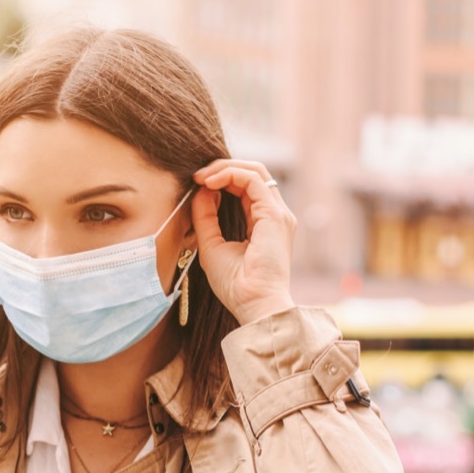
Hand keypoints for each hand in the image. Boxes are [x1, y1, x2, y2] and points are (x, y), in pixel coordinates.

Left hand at [190, 159, 295, 325]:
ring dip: (224, 168)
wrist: (253, 304)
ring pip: (255, 170)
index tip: (197, 184)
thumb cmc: (236, 285)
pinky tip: (210, 183)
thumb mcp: (211, 244)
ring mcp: (277, 213)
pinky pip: (253, 179)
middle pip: (252, 174)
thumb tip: (200, 191)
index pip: (245, 188)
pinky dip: (230, 175)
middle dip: (222, 168)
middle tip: (197, 175)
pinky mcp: (274, 214)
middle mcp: (274, 214)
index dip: (221, 180)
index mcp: (263, 223)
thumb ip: (206, 218)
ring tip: (201, 177)